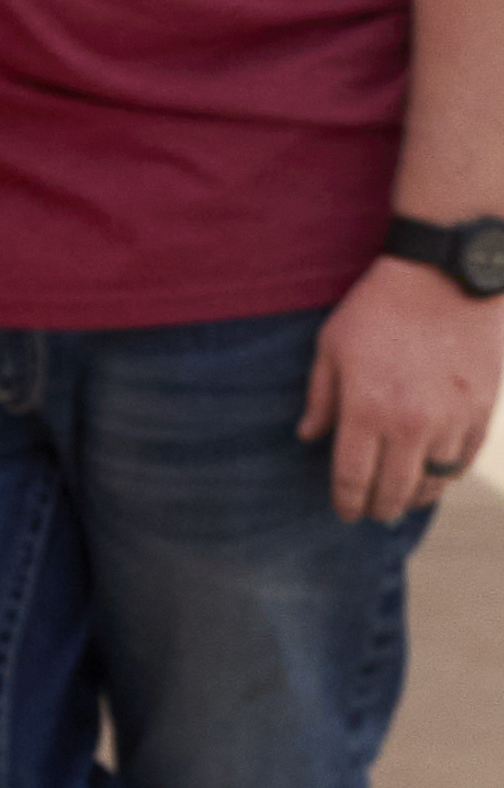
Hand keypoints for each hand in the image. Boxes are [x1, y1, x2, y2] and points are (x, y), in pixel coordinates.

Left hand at [298, 255, 503, 521]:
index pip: (353, 479)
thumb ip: (320, 397)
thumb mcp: (333, 345)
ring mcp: (450, 419)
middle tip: (373, 512)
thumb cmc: (379, 307)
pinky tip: (437, 475)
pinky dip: (449, 474)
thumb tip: (308, 437)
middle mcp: (409, 423)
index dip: (347, 503)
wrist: (445, 275)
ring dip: (417, 496)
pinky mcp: (480, 409)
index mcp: (365, 409)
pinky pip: (464, 459)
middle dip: (380, 508)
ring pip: (433, 482)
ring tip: (405, 498)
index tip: (345, 512)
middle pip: (394, 491)